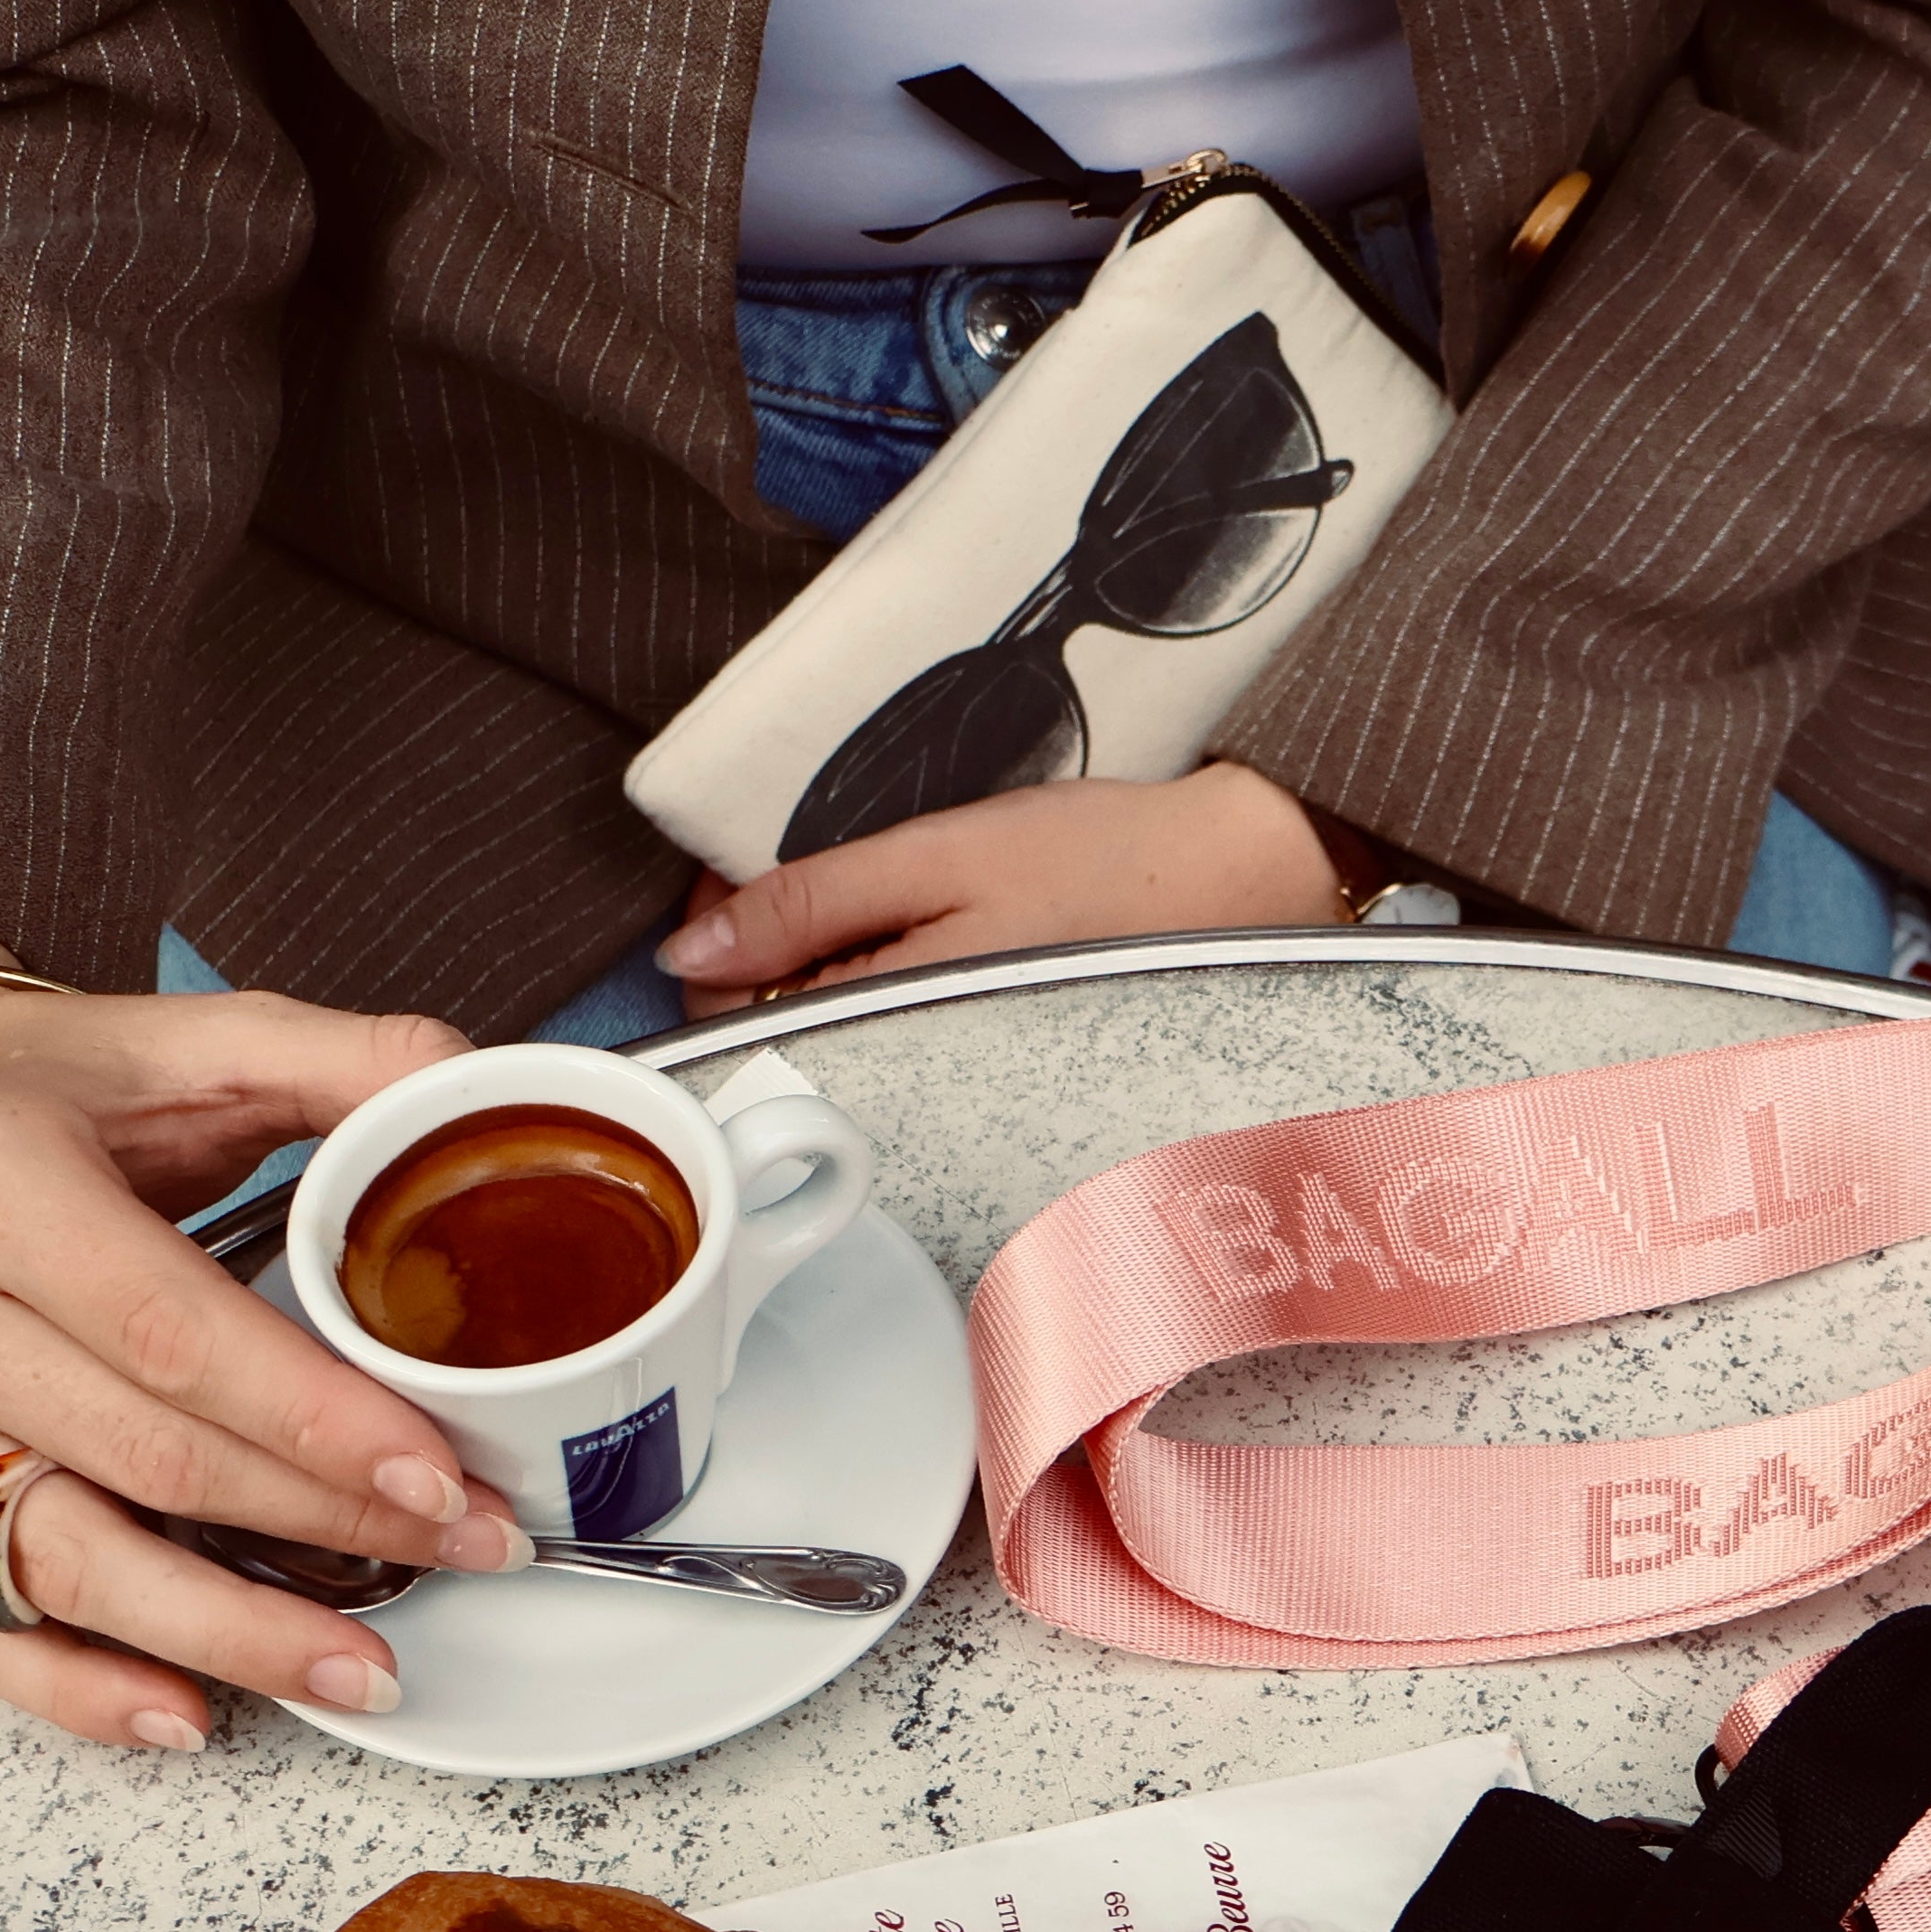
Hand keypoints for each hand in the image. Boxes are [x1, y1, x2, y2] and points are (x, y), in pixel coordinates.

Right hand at [0, 922, 531, 1750]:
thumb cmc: (32, 1081)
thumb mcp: (183, 1037)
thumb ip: (343, 1061)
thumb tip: (489, 1093)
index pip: (176, 1337)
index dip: (317, 1423)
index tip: (439, 1476)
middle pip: (150, 1461)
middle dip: (328, 1525)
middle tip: (471, 1548)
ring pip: (71, 1566)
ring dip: (231, 1636)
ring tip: (365, 1672)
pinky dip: (83, 1689)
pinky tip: (188, 1713)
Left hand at [655, 760, 1340, 1014]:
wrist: (1239, 884)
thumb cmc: (1104, 862)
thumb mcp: (938, 856)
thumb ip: (809, 902)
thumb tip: (691, 948)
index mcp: (885, 1023)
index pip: (731, 1016)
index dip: (716, 937)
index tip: (739, 872)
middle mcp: (912, 1074)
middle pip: (779, 1031)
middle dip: (772, 953)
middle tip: (819, 873)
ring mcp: (951, 1075)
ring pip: (838, 1029)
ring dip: (832, 962)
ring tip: (890, 896)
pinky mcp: (987, 1063)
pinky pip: (899, 1028)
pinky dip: (892, 977)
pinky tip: (936, 931)